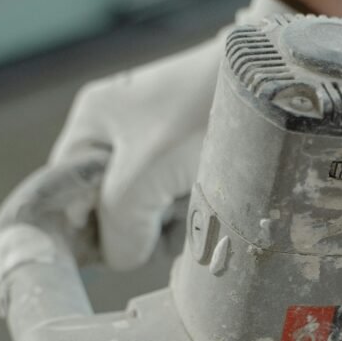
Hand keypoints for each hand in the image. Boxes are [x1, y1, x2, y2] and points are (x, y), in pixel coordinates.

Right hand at [50, 0, 288, 269]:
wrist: (277, 82)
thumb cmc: (206, 111)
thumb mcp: (146, 171)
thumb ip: (118, 221)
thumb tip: (120, 258)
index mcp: (93, 122)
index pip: (63, 194)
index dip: (84, 228)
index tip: (116, 243)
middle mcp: (121, 133)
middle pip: (111, 210)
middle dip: (139, 224)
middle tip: (167, 211)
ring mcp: (161, 147)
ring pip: (150, 214)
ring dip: (173, 221)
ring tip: (197, 197)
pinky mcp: (196, 160)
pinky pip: (184, 206)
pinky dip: (197, 211)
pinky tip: (214, 198)